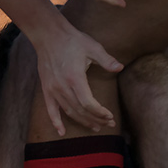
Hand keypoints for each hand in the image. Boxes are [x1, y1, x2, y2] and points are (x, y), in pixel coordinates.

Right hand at [32, 18, 123, 135]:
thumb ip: (106, 59)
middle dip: (96, 119)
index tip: (110, 116)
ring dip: (82, 121)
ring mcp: (53, 89)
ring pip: (69, 112)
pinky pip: (50, 110)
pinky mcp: (46, 89)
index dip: (100, 113)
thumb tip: (120, 67)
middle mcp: (62, 87)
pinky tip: (62, 132)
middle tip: (108, 124)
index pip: (89, 103)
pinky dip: (56, 122)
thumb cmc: (72, 40)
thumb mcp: (92, 47)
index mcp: (75, 78)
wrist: (48, 35)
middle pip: (81, 110)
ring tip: (95, 127)